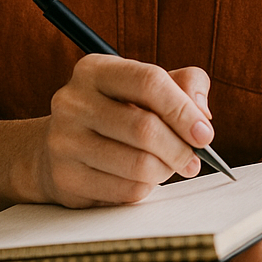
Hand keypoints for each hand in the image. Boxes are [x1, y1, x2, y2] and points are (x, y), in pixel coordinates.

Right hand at [37, 55, 213, 207]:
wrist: (57, 148)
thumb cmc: (114, 113)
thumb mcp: (144, 88)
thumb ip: (184, 85)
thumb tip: (202, 114)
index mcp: (95, 70)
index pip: (149, 82)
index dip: (183, 109)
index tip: (204, 133)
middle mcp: (73, 101)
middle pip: (145, 128)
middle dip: (179, 149)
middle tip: (193, 160)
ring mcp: (64, 141)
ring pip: (139, 165)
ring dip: (165, 171)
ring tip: (166, 167)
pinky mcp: (66, 178)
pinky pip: (126, 191)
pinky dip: (145, 188)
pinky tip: (141, 179)